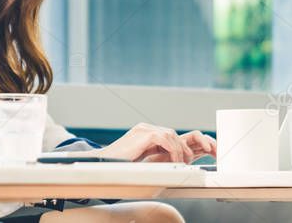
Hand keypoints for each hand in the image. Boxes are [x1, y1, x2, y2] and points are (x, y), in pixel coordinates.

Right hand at [97, 123, 211, 162]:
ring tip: (181, 162)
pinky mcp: (143, 134)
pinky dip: (172, 150)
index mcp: (144, 133)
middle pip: (171, 133)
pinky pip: (165, 139)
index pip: (167, 135)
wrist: (104, 161)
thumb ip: (151, 155)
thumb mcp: (139, 157)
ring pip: (170, 134)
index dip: (177, 147)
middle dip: (181, 147)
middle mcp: (144, 128)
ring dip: (178, 149)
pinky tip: (173, 161)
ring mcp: (143, 129)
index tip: (183, 159)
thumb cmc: (119, 163)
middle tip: (187, 161)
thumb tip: (167, 162)